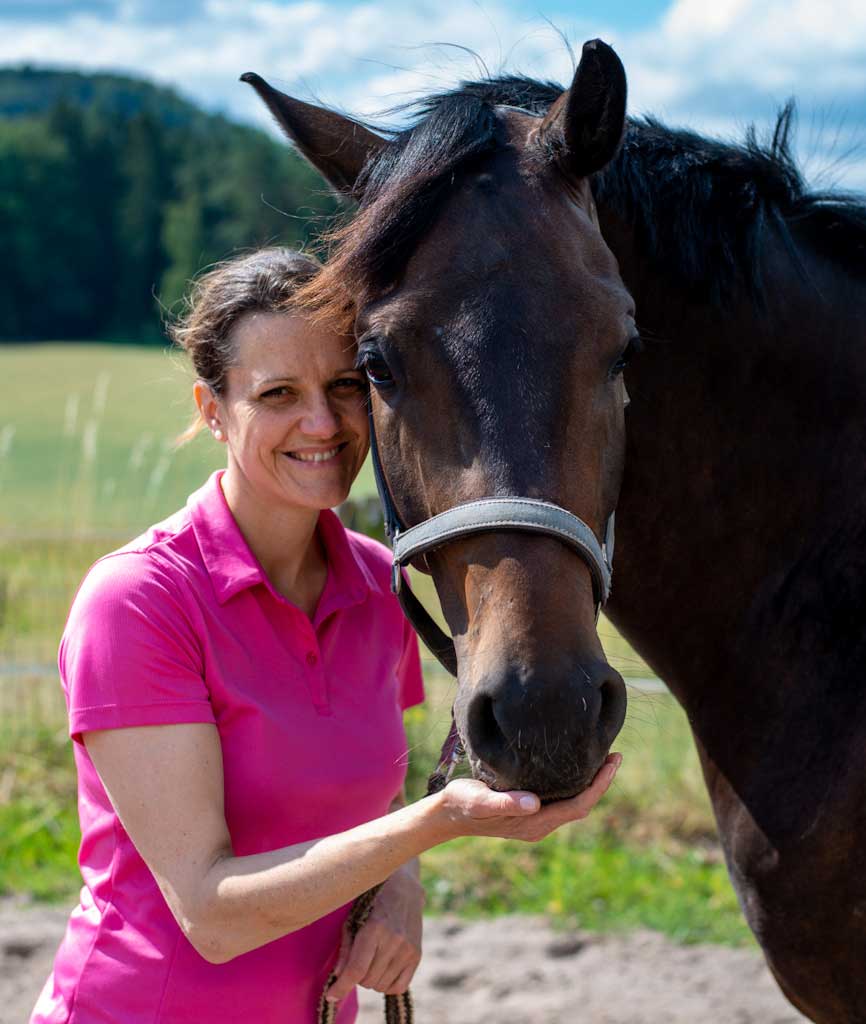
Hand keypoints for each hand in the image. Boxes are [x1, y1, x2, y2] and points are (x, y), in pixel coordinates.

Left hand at [326, 863, 423, 1002]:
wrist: (405, 889)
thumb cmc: (372, 901)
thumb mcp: (353, 917)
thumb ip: (346, 947)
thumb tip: (338, 975)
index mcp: (374, 928)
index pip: (357, 969)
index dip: (342, 986)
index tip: (331, 995)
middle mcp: (394, 940)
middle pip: (367, 980)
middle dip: (357, 976)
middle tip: (358, 959)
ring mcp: (408, 949)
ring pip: (380, 986)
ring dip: (371, 979)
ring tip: (371, 960)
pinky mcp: (417, 955)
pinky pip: (398, 987)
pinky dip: (386, 985)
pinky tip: (383, 970)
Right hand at [437, 752, 621, 842]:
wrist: (448, 815)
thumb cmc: (463, 804)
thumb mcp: (481, 800)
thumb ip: (507, 803)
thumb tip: (535, 803)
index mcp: (534, 823)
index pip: (578, 805)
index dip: (599, 786)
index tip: (612, 763)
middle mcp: (540, 824)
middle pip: (581, 804)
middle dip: (600, 782)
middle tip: (615, 755)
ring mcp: (536, 819)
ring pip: (573, 803)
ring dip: (590, 783)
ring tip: (602, 757)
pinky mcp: (529, 811)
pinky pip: (562, 800)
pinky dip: (575, 783)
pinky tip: (574, 766)